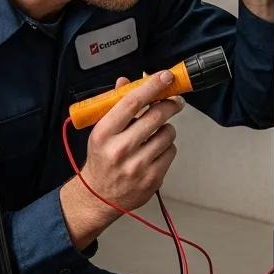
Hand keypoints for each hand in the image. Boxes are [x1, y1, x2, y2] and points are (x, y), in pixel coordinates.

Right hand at [61, 72, 182, 247]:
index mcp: (104, 133)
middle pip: (155, 116)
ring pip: (167, 133)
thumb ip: (115, 105)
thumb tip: (127, 81)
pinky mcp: (152, 178)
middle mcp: (120, 149)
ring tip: (157, 132)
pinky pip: (171, 151)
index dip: (152, 86)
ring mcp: (137, 166)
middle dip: (169, 104)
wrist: (99, 196)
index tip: (166, 77)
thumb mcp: (101, 131)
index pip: (132, 103)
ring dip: (166, 128)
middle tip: (174, 100)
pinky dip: (167, 147)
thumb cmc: (101, 159)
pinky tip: (155, 150)